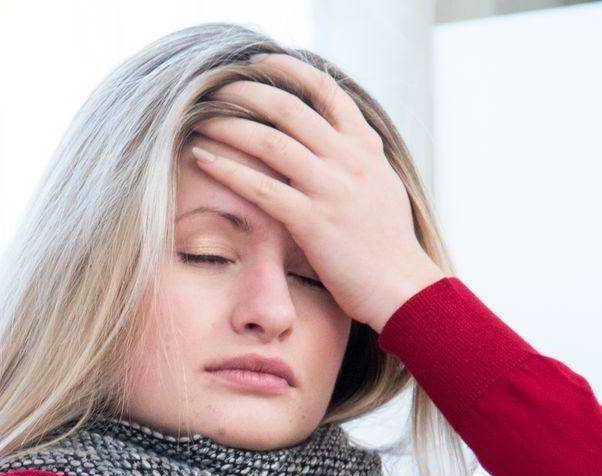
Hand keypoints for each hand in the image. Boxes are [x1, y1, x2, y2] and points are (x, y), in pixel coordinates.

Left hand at [186, 53, 445, 330]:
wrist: (403, 285)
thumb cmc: (387, 241)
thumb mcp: (380, 183)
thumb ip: (357, 155)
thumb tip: (335, 134)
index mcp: (364, 145)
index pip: (325, 90)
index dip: (288, 70)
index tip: (257, 62)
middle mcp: (349, 159)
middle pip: (288, 108)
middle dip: (246, 92)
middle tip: (215, 87)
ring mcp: (331, 188)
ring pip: (269, 141)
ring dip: (228, 125)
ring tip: (198, 118)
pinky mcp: (312, 220)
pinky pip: (260, 187)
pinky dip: (227, 168)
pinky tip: (202, 158)